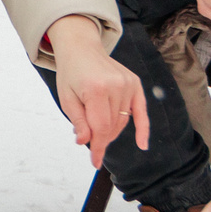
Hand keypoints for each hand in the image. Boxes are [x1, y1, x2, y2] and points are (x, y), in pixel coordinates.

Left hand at [46, 15, 148, 168]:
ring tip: (97, 128)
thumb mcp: (67, 98)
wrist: (82, 49)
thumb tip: (85, 142)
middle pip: (112, 126)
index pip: (101, 128)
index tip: (95, 162)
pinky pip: (141, 111)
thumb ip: (79, 122)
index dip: (98, 148)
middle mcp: (116, 86)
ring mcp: (128, 83)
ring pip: (122, 121)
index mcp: (96, 89)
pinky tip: (142, 144)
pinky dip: (143, 128)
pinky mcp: (135, 83)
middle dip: (101, 138)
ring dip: (111, 131)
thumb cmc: (71, 73)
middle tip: (89, 140)